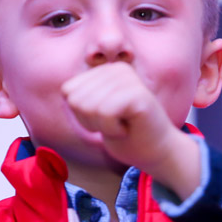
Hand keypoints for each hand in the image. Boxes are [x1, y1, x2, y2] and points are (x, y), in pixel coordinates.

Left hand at [61, 63, 200, 197]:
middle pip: (76, 100)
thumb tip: (64, 89)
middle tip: (115, 124)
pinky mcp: (138, 94)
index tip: (105, 119)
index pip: (67, 91)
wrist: (157, 153)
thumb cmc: (126, 136)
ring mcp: (129, 79)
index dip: (81, 114)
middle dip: (91, 121)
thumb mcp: (94, 113)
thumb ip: (80, 99)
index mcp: (105, 70)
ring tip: (122, 126)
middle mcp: (117, 69)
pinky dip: (112, 129)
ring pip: (89, 106)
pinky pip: (105, 113)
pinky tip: (128, 128)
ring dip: (103, 126)